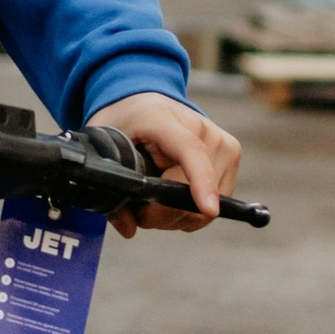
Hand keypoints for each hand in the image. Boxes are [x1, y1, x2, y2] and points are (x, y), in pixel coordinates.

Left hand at [88, 90, 241, 237]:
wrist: (146, 104)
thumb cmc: (125, 125)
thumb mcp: (103, 149)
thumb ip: (110, 190)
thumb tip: (128, 229)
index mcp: (164, 118)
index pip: (190, 151)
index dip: (200, 181)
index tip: (208, 208)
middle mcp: (202, 128)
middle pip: (193, 193)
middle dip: (161, 214)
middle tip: (139, 208)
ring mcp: (222, 143)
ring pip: (204, 208)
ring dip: (175, 217)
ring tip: (155, 199)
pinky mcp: (231, 158)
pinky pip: (212, 207)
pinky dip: (189, 214)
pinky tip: (172, 199)